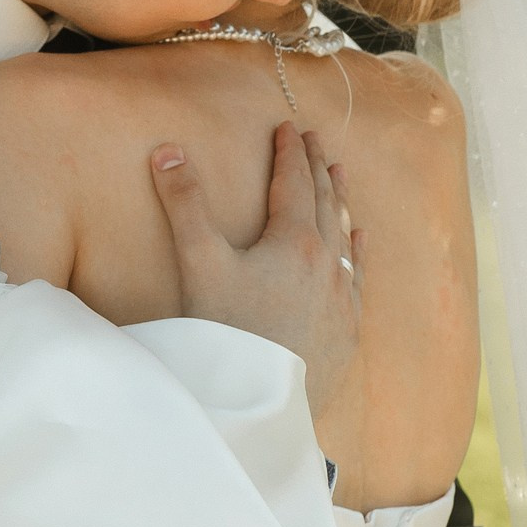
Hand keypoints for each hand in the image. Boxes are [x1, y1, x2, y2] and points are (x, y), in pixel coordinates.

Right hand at [150, 123, 360, 411]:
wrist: (258, 400)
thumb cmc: (225, 331)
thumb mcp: (197, 263)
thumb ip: (183, 204)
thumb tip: (168, 149)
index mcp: (292, 241)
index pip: (293, 183)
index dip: (289, 152)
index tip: (288, 127)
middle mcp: (324, 262)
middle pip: (324, 202)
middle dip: (318, 167)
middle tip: (316, 140)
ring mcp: (340, 296)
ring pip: (344, 234)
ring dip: (340, 200)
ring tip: (340, 175)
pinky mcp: (346, 327)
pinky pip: (356, 274)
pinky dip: (356, 248)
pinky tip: (358, 238)